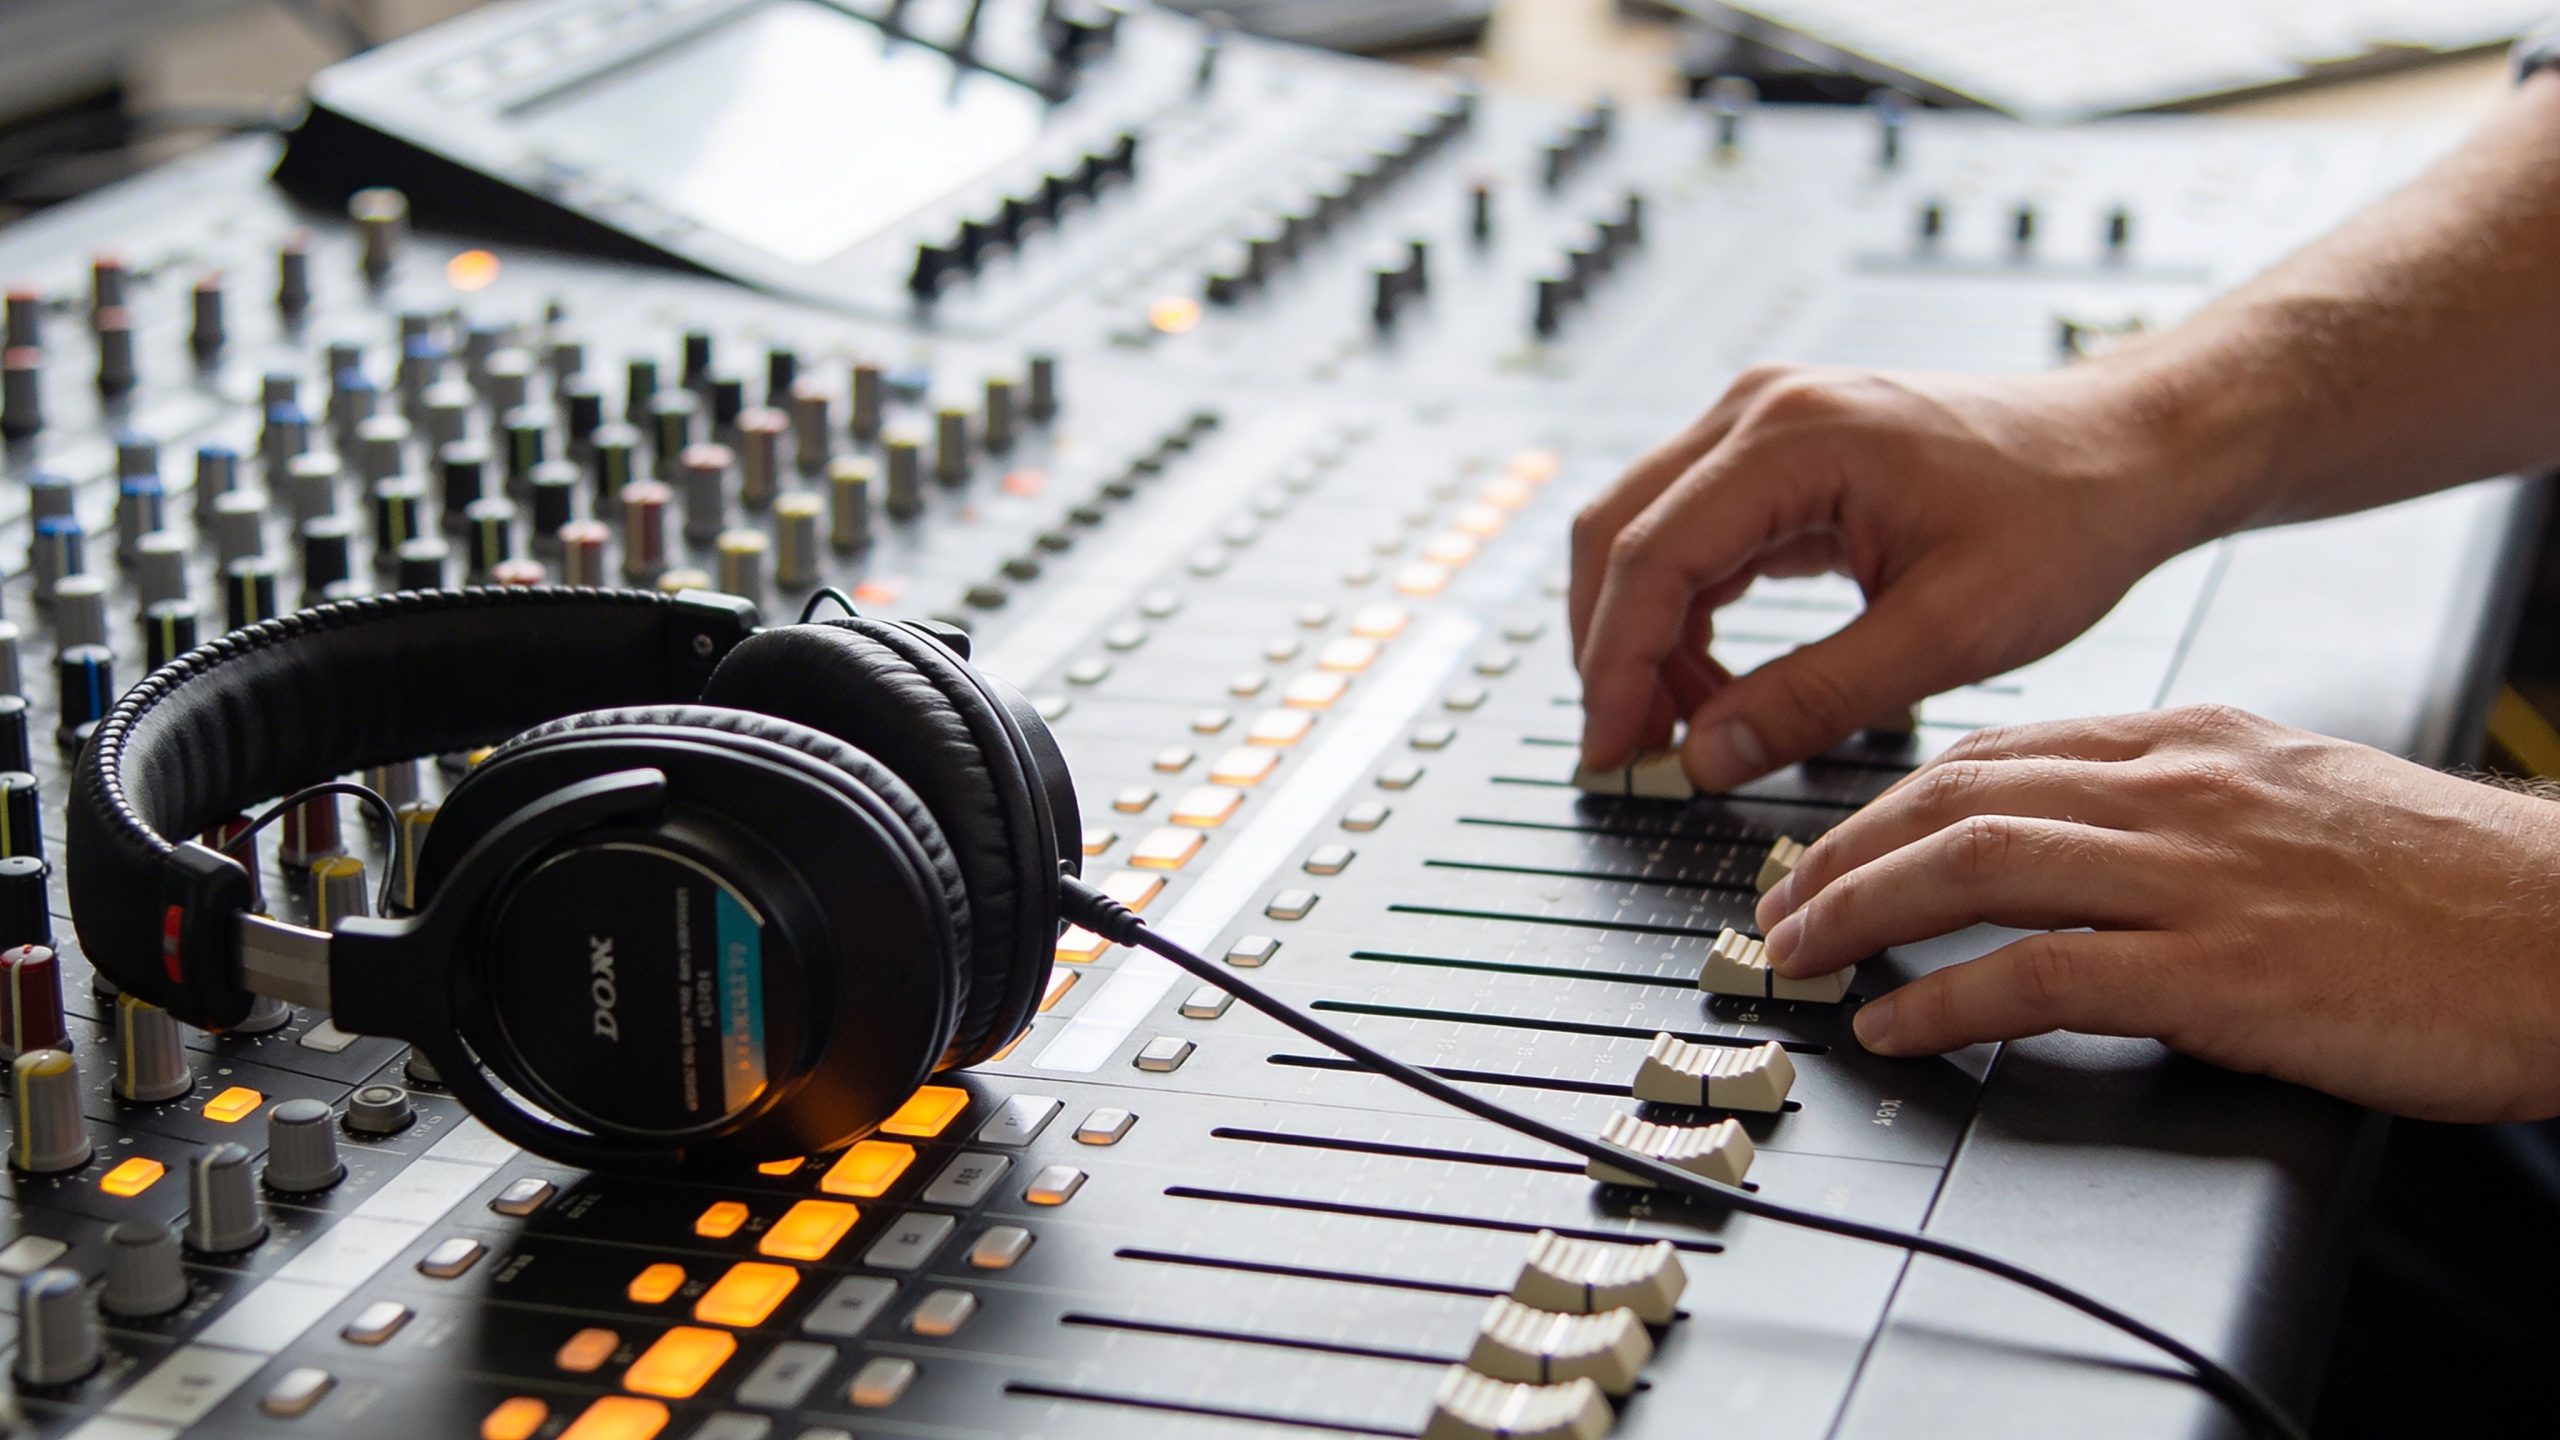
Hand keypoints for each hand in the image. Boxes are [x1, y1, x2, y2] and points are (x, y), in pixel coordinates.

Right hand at [1570, 361, 2239, 789]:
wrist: (2128, 451)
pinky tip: (1718, 682)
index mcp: (1792, 437)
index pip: (1649, 556)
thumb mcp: (1946, 633)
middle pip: (1617, 534)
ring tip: (1686, 728)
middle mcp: (1759, 410)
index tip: (1611, 750)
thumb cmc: (2065, 517)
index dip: (1615, 666)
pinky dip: (1683, 613)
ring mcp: (1763, 423)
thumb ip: (1814, 700)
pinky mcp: (1779, 453)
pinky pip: (1691, 534)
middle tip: (1629, 750)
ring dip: (1643, 635)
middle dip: (1610, 652)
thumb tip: (1705, 757)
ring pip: (1643, 534)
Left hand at [1755, 705, 2559, 1122]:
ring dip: (1859, 910)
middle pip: (1953, 798)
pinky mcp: (2222, 971)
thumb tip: (2071, 836)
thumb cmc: (2445, 885)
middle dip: (1839, 851)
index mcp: (2190, 741)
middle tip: (1777, 905)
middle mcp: (2177, 789)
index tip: (1827, 844)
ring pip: (1973, 865)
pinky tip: (1897, 1023)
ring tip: (1798, 955)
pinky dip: (1947, 998)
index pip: (1992, 752)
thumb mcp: (2294, 798)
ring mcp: (2196, 876)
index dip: (1885, 803)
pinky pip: (2042, 975)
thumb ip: (2177, 803)